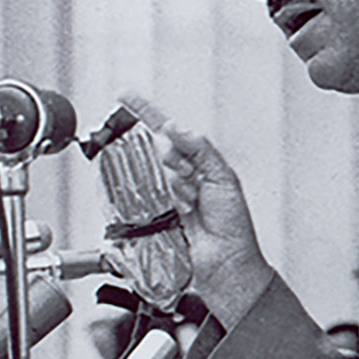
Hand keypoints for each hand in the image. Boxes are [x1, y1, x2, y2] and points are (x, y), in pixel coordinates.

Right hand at [158, 125, 273, 327]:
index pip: (167, 131)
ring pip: (155, 176)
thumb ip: (200, 149)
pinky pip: (147, 201)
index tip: (125, 96)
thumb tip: (175, 129)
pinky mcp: (153, 217)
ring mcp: (164, 196)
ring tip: (194, 204)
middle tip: (193, 180)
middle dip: (175, 162)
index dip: (146, 113)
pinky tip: (182, 213)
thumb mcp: (223, 178)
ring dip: (177, 188)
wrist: (226, 262)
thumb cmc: (232, 224)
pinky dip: (167, 203)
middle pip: (159, 152)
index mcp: (196, 162)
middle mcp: (178, 176)